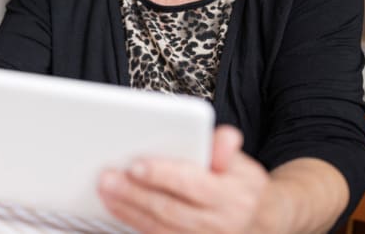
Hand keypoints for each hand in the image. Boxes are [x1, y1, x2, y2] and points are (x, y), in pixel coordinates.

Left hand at [97, 125, 270, 233]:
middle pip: (169, 209)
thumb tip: (222, 139)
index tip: (135, 165)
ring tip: (105, 190)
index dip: (163, 175)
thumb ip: (225, 147)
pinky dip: (134, 223)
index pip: (193, 185)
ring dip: (127, 210)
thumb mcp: (242, 162)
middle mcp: (219, 224)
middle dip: (134, 193)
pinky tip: (116, 207)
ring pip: (159, 228)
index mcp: (232, 196)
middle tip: (107, 177)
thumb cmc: (241, 186)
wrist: (259, 222)